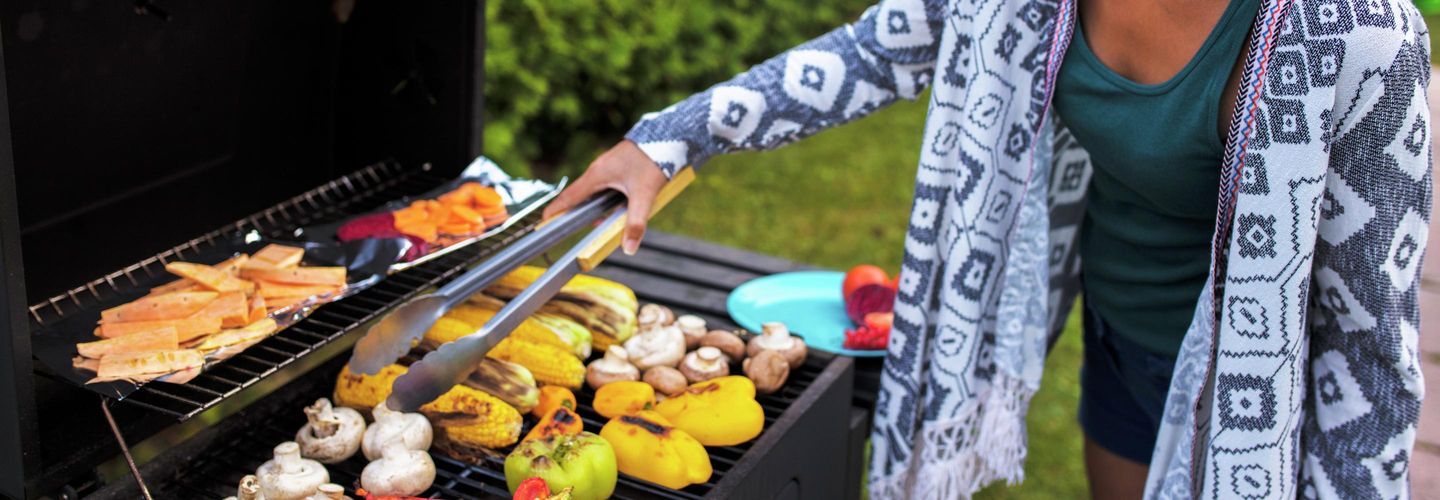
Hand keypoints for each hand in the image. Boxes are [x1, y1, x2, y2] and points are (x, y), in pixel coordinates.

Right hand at [542, 140, 669, 254]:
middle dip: (579, 214)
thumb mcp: (645, 196)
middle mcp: (597, 169)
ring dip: (597, 208)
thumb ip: (636, 223)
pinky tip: (621, 206)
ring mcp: (606, 166)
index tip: (543, 223)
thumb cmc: (653, 161)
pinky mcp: (617, 166)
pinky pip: (605, 187)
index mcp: (596, 174)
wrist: (668, 136)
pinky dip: (607, 199)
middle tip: (580, 229)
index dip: (556, 210)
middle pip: (580, 196)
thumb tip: (629, 249)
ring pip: (594, 193)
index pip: (569, 196)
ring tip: (609, 221)